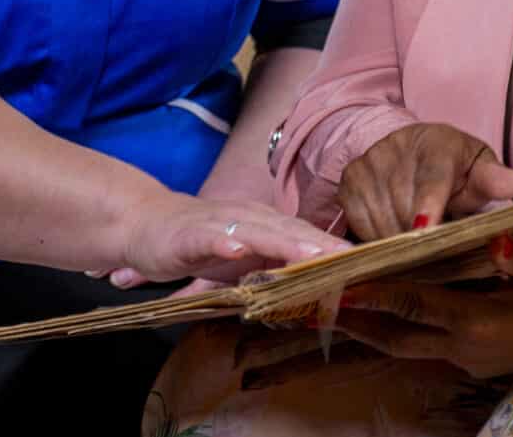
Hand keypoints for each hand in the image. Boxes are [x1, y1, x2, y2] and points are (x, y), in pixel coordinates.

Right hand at [115, 194, 346, 286]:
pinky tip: (237, 250)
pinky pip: (210, 237)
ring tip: (312, 253)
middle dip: (322, 245)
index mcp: (264, 225)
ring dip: (285, 242)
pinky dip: (224, 243)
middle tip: (353, 260)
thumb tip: (314, 294)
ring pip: (258, 232)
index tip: (367, 263)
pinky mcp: (190, 234)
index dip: (334, 249)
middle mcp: (247, 218)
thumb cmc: (198, 244)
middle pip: (291, 231)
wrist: (145, 224)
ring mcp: (219, 223)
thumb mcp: (242, 262)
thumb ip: (272, 273)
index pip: (305, 237)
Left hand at [333, 234, 512, 378]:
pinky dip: (393, 328)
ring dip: (367, 328)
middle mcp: (466, 348)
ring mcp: (468, 359)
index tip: (337, 283)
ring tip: (326, 309)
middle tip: (309, 304)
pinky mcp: (472, 360)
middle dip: (352, 320)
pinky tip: (374, 313)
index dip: (373, 293)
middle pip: (394, 334)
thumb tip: (495, 236)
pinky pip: (419, 346)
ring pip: (402, 345)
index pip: (414, 304)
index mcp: (482, 323)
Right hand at [338, 123, 512, 239]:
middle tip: (438, 254)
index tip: (425, 230)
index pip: (432, 177)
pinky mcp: (348, 180)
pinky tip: (395, 238)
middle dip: (421, 237)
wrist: (414, 151)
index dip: (429, 204)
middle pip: (404, 206)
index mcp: (437, 143)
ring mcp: (368, 162)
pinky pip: (360, 223)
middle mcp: (396, 147)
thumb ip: (494, 181)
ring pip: (381, 219)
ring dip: (399, 242)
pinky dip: (378, 238)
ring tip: (419, 247)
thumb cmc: (456, 168)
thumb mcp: (479, 170)